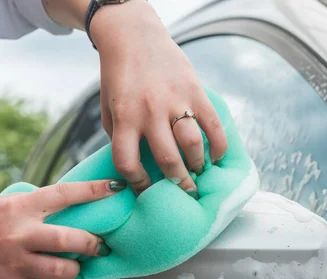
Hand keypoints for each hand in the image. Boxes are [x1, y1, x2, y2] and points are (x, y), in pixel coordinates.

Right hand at [0, 179, 124, 278]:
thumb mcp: (7, 204)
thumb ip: (37, 206)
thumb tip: (74, 205)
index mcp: (21, 207)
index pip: (64, 194)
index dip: (93, 190)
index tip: (116, 187)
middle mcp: (20, 234)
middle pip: (69, 239)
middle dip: (92, 244)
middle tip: (100, 246)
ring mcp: (14, 263)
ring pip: (61, 270)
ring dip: (74, 271)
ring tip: (74, 268)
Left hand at [90, 0, 227, 194]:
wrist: (133, 37)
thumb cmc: (118, 77)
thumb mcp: (108, 108)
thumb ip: (119, 137)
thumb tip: (135, 169)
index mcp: (124, 118)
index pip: (128, 162)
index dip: (138, 184)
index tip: (147, 191)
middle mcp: (149, 111)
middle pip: (167, 159)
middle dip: (179, 184)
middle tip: (186, 194)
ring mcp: (175, 101)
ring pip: (192, 144)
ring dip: (198, 165)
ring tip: (199, 173)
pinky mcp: (195, 90)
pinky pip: (212, 124)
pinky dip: (218, 145)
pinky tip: (216, 156)